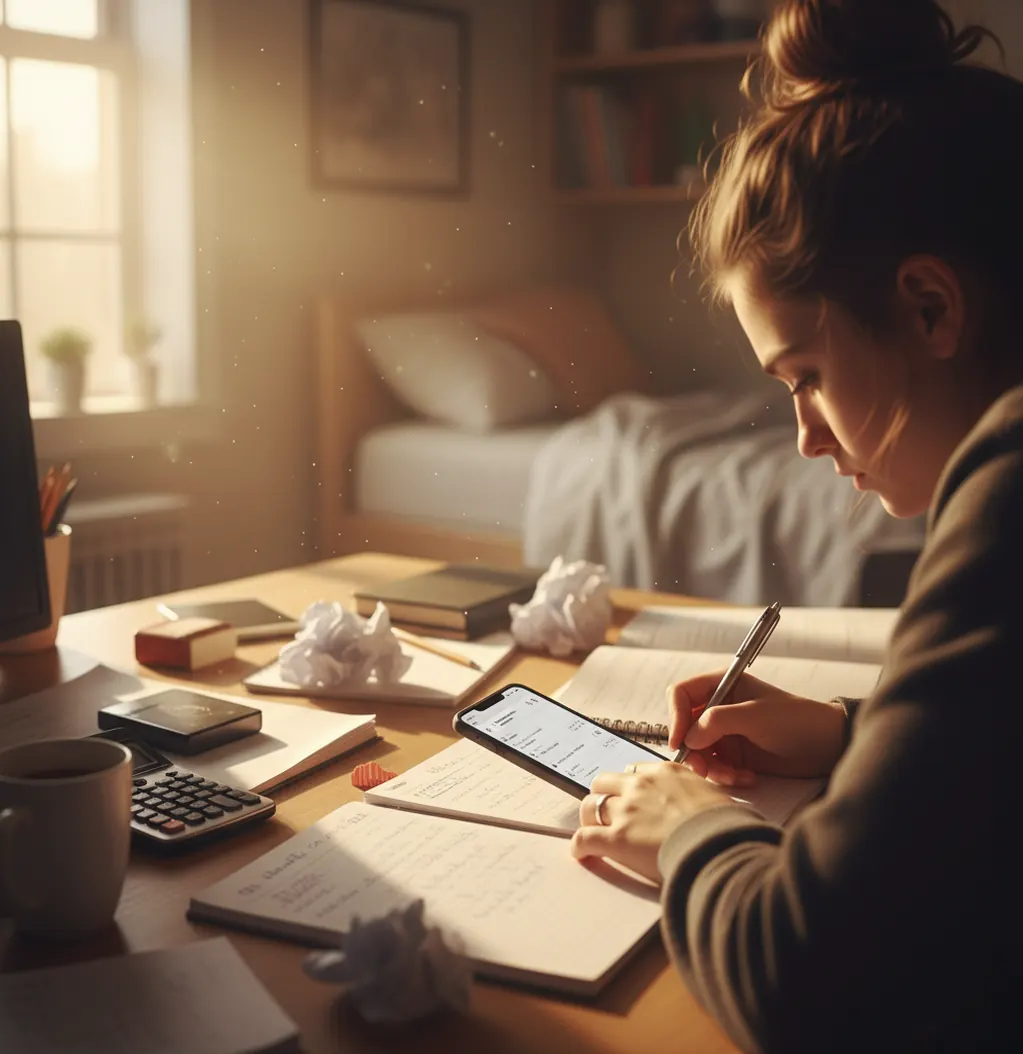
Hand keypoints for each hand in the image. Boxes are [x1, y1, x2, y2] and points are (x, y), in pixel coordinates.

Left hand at [571, 763, 731, 882]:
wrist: (721, 846)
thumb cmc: (727, 825)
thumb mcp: (714, 796)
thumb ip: (697, 794)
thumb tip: (701, 805)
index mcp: (664, 772)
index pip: (633, 771)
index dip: (629, 786)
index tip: (631, 798)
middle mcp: (640, 785)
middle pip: (604, 782)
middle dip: (603, 797)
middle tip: (608, 813)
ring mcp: (626, 811)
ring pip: (590, 806)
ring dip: (590, 819)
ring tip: (594, 832)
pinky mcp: (616, 839)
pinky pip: (584, 838)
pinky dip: (580, 845)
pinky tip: (582, 853)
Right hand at [668, 671, 847, 784]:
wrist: (827, 747)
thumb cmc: (796, 720)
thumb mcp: (754, 716)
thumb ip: (717, 721)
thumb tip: (688, 738)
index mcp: (722, 685)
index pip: (681, 694)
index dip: (675, 716)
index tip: (679, 742)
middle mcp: (719, 707)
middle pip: (685, 728)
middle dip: (693, 750)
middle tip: (705, 768)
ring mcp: (725, 732)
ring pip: (697, 752)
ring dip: (711, 768)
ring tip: (734, 776)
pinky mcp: (734, 755)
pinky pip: (715, 767)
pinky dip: (725, 776)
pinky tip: (747, 778)